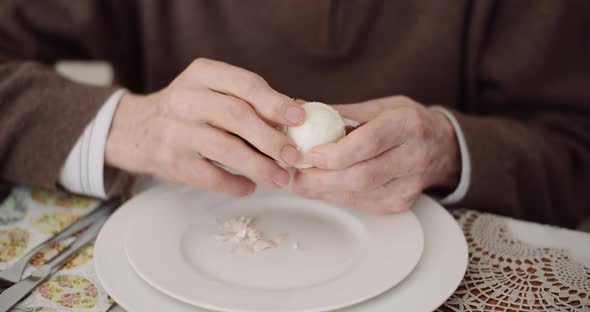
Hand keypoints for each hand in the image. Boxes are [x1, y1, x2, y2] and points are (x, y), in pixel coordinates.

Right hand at [105, 58, 304, 195]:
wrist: (136, 130)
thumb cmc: (189, 111)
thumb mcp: (212, 93)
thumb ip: (251, 101)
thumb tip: (298, 117)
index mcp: (203, 74)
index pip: (245, 84)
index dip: (275, 102)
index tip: (300, 119)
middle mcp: (185, 98)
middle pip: (237, 116)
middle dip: (271, 138)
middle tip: (294, 156)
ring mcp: (175, 130)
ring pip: (225, 148)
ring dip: (259, 166)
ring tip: (281, 178)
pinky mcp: (170, 160)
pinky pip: (210, 176)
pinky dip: (234, 184)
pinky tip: (249, 187)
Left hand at [291, 96, 460, 212]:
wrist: (441, 147)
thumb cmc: (405, 122)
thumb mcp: (379, 107)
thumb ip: (340, 113)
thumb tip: (299, 110)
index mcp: (407, 125)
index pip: (369, 143)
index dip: (336, 152)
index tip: (309, 153)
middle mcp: (413, 157)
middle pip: (361, 176)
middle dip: (320, 179)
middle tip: (293, 174)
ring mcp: (409, 185)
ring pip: (359, 193)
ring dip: (323, 190)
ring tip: (299, 180)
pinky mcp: (400, 203)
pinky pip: (361, 203)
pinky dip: (336, 195)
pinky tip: (321, 187)